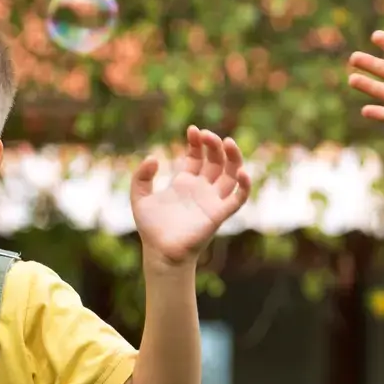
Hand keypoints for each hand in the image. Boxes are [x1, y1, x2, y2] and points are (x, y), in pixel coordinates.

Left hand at [130, 126, 252, 268]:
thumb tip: (154, 158)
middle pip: (216, 160)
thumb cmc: (151, 229)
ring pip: (231, 174)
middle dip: (214, 144)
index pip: (197, 156)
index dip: (197, 142)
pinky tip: (241, 172)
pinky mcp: (220, 214)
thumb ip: (141, 177)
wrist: (160, 253)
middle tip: (207, 135)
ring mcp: (213, 200)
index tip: (192, 130)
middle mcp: (202, 188)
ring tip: (228, 142)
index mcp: (185, 182)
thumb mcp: (139, 197)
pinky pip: (238, 198)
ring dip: (233, 157)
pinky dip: (244, 185)